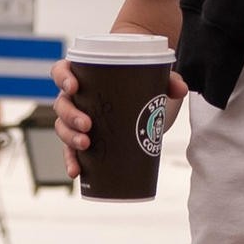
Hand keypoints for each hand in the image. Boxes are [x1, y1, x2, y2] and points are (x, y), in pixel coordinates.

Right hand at [54, 54, 184, 172]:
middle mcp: (76, 97)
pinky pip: (71, 150)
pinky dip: (71, 161)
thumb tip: (181, 89)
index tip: (74, 87)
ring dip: (69, 138)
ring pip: (63, 127)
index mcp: (85, 74)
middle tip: (88, 125)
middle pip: (62, 104)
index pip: (62, 71)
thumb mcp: (153, 76)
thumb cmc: (139, 79)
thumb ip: (167, 80)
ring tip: (85, 145)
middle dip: (71, 116)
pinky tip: (76, 172)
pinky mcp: (85, 138)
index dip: (63, 77)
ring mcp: (78, 118)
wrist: (139, 94)